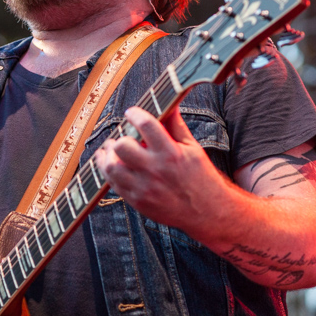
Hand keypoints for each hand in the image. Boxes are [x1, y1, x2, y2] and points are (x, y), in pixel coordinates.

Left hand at [94, 106, 225, 231]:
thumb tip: (169, 103)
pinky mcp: (138, 201)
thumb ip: (176, 125)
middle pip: (122, 146)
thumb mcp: (193, 148)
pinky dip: (109, 172)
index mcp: (171, 153)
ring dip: (108, 155)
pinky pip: (113, 184)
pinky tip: (114, 166)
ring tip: (112, 151)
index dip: (134, 113)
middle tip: (123, 137)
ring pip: (111, 167)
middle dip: (120, 138)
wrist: (207, 213)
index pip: (146, 124)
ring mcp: (145, 188)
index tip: (131, 112)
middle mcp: (156, 170)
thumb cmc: (201, 177)